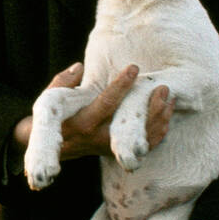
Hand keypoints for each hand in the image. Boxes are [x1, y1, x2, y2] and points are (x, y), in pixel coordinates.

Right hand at [53, 62, 174, 160]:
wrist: (54, 149)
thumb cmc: (52, 119)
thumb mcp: (49, 99)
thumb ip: (64, 82)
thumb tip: (80, 67)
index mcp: (82, 122)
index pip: (106, 102)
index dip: (121, 85)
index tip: (133, 68)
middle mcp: (98, 138)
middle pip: (131, 124)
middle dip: (150, 106)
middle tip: (162, 87)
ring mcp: (110, 148)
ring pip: (142, 137)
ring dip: (159, 118)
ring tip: (169, 98)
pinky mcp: (118, 152)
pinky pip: (145, 146)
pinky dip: (158, 132)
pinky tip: (166, 115)